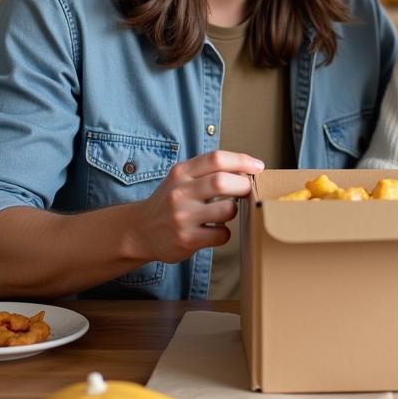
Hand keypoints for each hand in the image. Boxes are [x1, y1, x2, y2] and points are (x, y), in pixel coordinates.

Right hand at [126, 150, 263, 263]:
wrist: (140, 231)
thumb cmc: (169, 202)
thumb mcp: (181, 178)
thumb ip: (208, 171)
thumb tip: (247, 167)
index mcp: (181, 172)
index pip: (216, 158)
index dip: (242, 160)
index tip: (257, 167)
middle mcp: (180, 193)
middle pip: (222, 181)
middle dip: (243, 185)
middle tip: (247, 190)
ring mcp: (182, 217)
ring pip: (227, 210)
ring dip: (234, 210)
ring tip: (226, 211)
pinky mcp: (186, 240)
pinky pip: (222, 234)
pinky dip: (224, 233)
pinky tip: (214, 230)